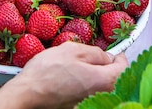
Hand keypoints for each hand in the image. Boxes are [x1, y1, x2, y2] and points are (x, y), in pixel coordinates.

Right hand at [0, 42, 127, 108]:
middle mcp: (100, 95)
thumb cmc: (48, 70)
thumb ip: (95, 52)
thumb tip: (106, 57)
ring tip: (87, 67)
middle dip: (111, 68)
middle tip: (102, 58)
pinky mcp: (77, 106)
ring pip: (102, 88)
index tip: (116, 51)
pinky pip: (90, 94)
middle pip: (115, 80)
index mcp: (103, 80)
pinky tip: (77, 79)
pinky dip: (88, 85)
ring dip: (100, 76)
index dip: (120, 57)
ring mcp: (88, 103)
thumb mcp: (73, 49)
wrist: (28, 93)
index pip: (123, 68)